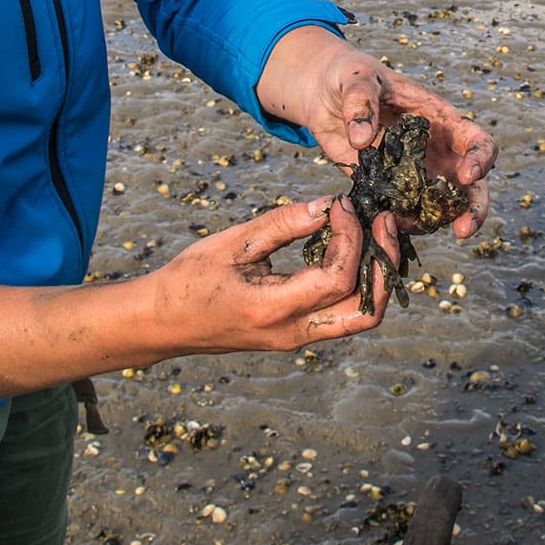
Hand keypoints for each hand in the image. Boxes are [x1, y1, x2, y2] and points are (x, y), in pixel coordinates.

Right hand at [151, 194, 395, 352]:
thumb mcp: (232, 244)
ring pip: (360, 317)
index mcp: (272, 310)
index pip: (337, 279)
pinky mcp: (296, 334)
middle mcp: (292, 333)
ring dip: (376, 276)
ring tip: (375, 234)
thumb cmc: (188, 281)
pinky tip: (352, 250)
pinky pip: (342, 315)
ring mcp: (296, 339)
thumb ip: (283, 225)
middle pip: (366, 310)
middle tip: (383, 221)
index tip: (341, 205)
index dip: (350, 238)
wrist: (161, 323)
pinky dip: (358, 283)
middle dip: (384, 263)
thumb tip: (328, 206)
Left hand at [256, 26, 495, 237]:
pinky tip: (380, 223)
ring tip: (404, 225)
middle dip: (473, 209)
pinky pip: (401, 213)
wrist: (323, 94)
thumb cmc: (350, 76)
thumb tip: (362, 139)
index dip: (480, 159)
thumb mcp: (355, 78)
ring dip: (431, 222)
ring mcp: (413, 175)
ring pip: (439, 207)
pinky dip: (397, 223)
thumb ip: (360, 104)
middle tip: (462, 230)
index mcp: (440, 120)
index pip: (478, 142)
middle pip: (471, 187)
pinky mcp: (386, 190)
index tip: (467, 175)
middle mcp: (435, 152)